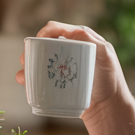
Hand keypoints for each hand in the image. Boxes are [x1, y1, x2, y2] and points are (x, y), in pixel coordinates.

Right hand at [14, 21, 128, 119]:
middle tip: (26, 60)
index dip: (43, 32)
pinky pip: (37, 77)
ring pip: (37, 60)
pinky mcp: (55, 81)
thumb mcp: (105, 54)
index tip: (37, 42)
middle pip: (42, 44)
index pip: (55, 29)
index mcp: (77, 38)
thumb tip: (72, 32)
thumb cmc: (110, 79)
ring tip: (24, 74)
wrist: (107, 105)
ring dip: (27, 64)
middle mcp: (66, 49)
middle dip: (30, 50)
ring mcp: (60, 66)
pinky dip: (27, 78)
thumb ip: (91, 40)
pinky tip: (26, 83)